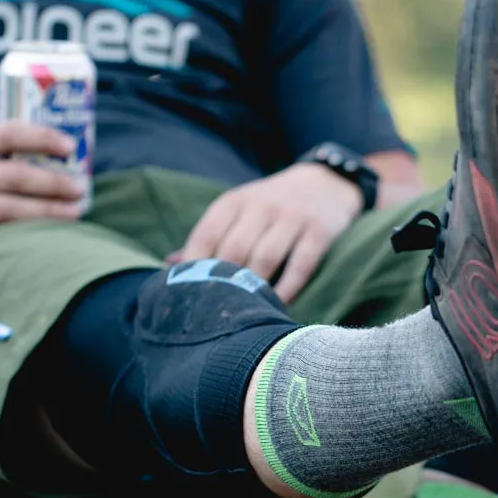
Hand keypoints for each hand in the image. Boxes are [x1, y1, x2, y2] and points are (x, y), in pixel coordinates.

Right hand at [0, 121, 84, 251]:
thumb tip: (44, 161)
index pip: (6, 134)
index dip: (41, 137)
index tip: (69, 145)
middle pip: (14, 177)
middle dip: (53, 184)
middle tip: (80, 190)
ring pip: (8, 213)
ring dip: (45, 215)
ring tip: (73, 215)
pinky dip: (21, 242)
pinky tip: (44, 242)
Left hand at [176, 162, 362, 302]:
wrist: (327, 183)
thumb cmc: (271, 207)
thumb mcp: (239, 212)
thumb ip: (209, 238)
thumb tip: (171, 264)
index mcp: (235, 202)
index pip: (206, 234)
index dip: (195, 267)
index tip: (191, 294)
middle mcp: (262, 205)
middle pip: (234, 250)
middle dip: (225, 282)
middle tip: (219, 311)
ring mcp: (292, 217)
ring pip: (265, 259)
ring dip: (255, 289)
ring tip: (247, 314)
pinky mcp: (320, 231)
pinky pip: (300, 266)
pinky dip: (288, 290)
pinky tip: (279, 307)